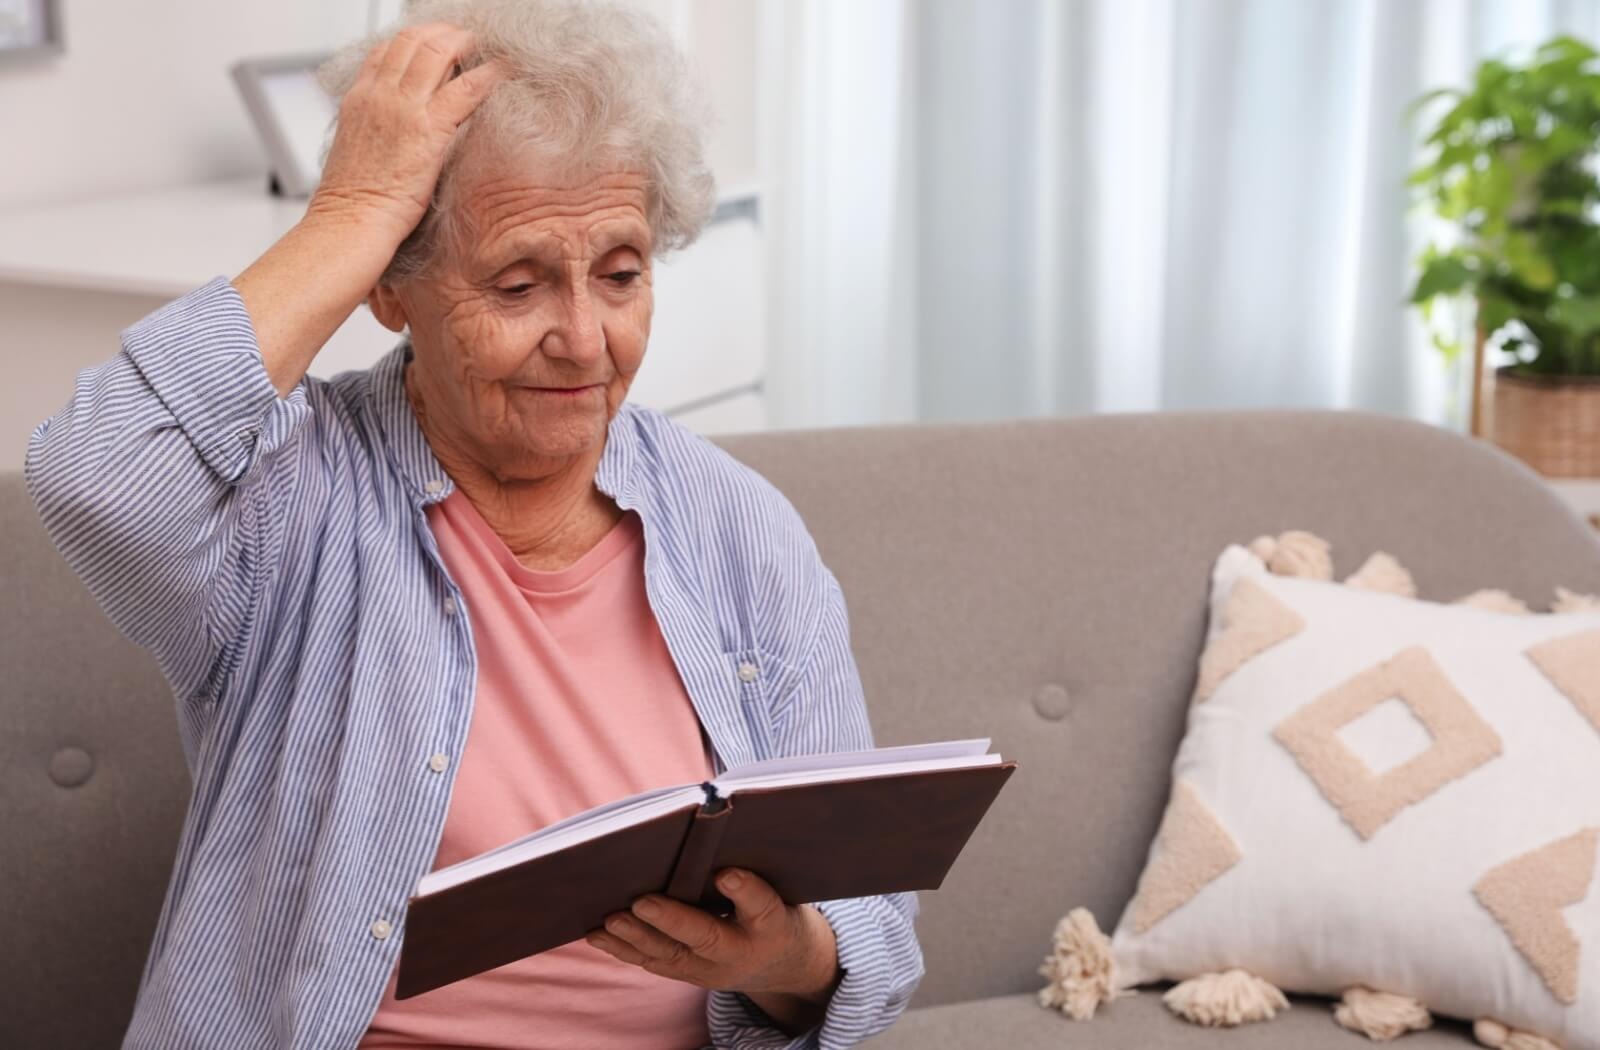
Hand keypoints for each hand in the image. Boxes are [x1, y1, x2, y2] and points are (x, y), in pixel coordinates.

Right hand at [309, 22, 502, 244]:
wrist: (352, 221)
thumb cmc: (356, 200)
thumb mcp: (358, 149)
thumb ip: (377, 126)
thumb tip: (399, 124)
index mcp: (359, 98)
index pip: (386, 49)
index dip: (415, 38)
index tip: (437, 41)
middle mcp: (379, 94)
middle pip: (412, 40)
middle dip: (444, 32)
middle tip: (468, 37)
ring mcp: (403, 109)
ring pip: (437, 52)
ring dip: (466, 43)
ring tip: (486, 46)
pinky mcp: (429, 129)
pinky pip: (465, 89)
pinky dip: (488, 74)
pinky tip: (502, 71)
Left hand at [586, 868, 842, 1029]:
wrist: (783, 964)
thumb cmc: (775, 907)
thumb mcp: (780, 887)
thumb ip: (751, 867)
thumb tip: (711, 819)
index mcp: (772, 923)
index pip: (761, 906)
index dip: (745, 890)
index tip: (726, 873)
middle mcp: (742, 952)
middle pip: (706, 937)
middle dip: (672, 920)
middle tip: (641, 902)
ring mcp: (711, 970)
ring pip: (671, 955)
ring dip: (637, 937)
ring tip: (610, 919)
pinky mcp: (688, 975)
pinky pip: (653, 963)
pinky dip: (624, 949)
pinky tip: (597, 934)